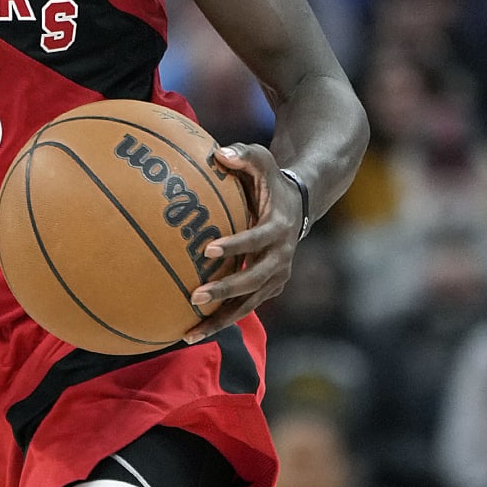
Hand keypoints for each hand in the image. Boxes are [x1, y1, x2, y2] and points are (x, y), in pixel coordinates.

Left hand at [184, 142, 298, 339]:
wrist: (298, 207)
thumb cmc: (271, 181)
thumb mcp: (262, 161)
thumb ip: (243, 155)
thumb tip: (219, 152)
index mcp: (278, 228)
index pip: (257, 240)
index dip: (235, 246)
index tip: (208, 250)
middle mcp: (281, 257)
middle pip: (253, 280)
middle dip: (225, 291)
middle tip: (194, 297)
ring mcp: (276, 277)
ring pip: (248, 305)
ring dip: (219, 320)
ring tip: (187, 334)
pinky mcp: (267, 289)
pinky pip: (243, 308)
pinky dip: (220, 321)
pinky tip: (190, 332)